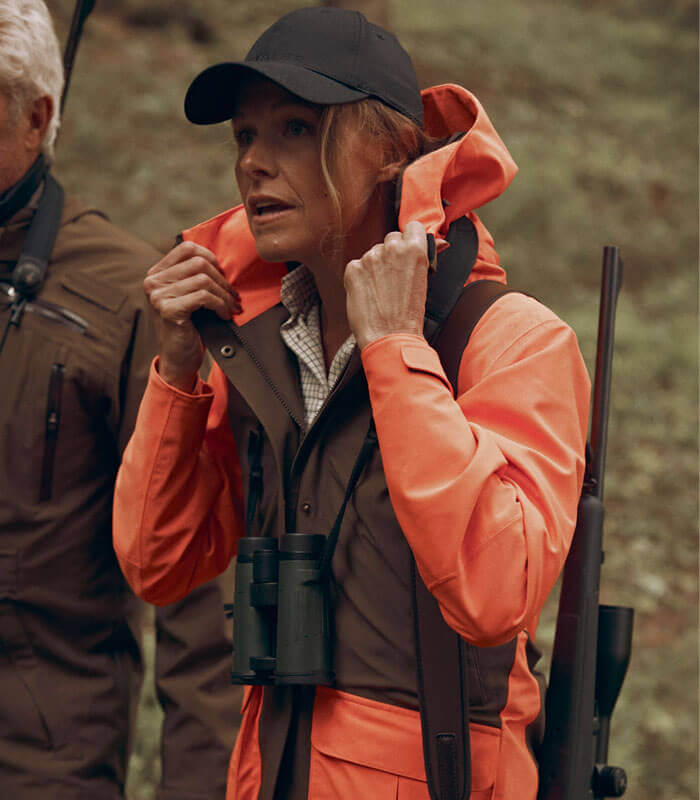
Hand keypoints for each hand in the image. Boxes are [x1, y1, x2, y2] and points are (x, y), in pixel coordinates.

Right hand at [143, 241, 240, 390]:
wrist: (179, 359)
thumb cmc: (188, 326)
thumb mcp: (188, 295)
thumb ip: (195, 276)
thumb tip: (223, 261)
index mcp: (156, 274)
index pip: (186, 248)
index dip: (210, 257)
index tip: (223, 275)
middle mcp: (153, 282)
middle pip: (198, 263)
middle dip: (222, 280)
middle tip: (234, 296)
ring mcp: (158, 296)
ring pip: (203, 279)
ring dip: (224, 294)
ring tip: (232, 306)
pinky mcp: (168, 310)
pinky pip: (203, 296)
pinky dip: (220, 304)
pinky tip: (224, 314)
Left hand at [344, 221, 428, 349]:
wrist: (389, 338)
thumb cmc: (409, 315)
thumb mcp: (425, 282)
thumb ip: (430, 256)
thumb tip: (442, 242)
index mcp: (414, 249)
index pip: (413, 227)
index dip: (411, 240)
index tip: (409, 253)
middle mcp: (391, 248)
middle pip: (391, 238)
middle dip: (393, 253)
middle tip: (395, 277)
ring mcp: (370, 258)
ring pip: (374, 252)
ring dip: (376, 265)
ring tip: (382, 290)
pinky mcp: (353, 269)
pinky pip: (357, 265)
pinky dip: (361, 277)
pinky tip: (369, 294)